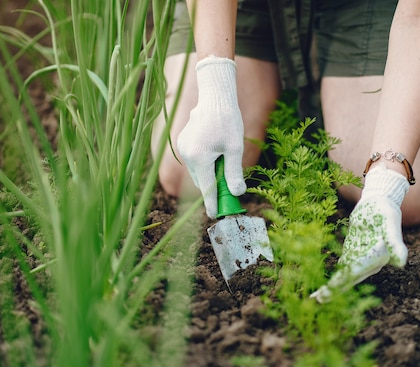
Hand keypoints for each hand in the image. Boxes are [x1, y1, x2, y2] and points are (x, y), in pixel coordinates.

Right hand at [177, 56, 245, 217]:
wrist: (214, 97)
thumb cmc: (227, 120)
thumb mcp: (235, 148)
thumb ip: (234, 172)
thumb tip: (237, 193)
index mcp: (200, 158)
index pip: (207, 188)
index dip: (212, 203)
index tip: (216, 215)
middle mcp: (187, 155)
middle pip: (201, 181)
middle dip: (213, 188)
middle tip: (228, 193)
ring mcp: (183, 148)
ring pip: (197, 172)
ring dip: (209, 175)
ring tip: (224, 166)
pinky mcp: (182, 143)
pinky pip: (194, 161)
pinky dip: (204, 164)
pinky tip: (215, 153)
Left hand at [311, 164, 409, 302]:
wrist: (379, 202)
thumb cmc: (386, 212)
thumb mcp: (390, 224)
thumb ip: (395, 243)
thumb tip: (401, 263)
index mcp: (378, 258)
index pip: (357, 271)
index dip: (342, 281)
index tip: (329, 290)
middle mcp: (370, 263)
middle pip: (349, 278)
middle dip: (334, 290)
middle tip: (317, 301)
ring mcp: (360, 259)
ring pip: (344, 276)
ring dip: (331, 288)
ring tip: (316, 299)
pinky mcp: (353, 252)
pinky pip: (342, 268)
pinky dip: (333, 277)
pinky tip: (321, 286)